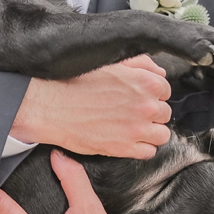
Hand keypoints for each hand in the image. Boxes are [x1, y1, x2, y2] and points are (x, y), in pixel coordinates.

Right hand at [10, 56, 171, 158]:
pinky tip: (125, 138)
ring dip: (149, 130)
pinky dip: (140, 146)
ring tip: (130, 126)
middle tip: (128, 110)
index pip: (164, 90)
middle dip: (149, 111)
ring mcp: (136, 129)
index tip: (136, 96)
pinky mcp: (125, 148)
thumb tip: (159, 72)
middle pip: (163, 112)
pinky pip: (148, 151)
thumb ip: (139, 64)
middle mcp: (145, 106)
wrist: (49, 106)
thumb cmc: (73, 82)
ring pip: (161, 134)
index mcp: (144, 82)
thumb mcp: (107, 63)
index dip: (150, 92)